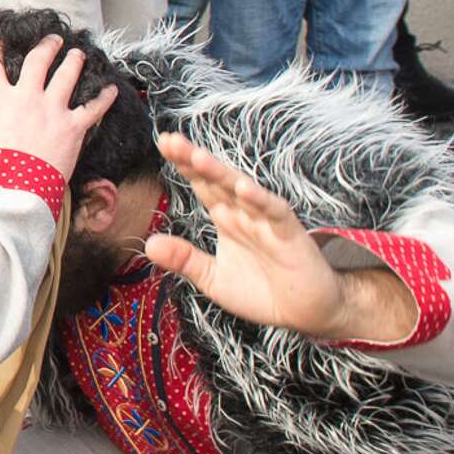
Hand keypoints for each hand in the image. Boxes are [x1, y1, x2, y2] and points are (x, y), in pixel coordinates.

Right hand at [0, 36, 118, 175]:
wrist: (12, 191)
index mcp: (0, 98)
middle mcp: (28, 97)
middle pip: (39, 60)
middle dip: (47, 46)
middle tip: (53, 39)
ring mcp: (53, 110)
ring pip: (68, 75)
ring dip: (74, 61)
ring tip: (78, 54)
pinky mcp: (72, 127)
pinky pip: (93, 108)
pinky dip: (104, 98)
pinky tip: (112, 89)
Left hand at [144, 134, 413, 341]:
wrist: (304, 312)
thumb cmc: (262, 292)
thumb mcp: (213, 279)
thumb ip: (184, 259)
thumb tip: (148, 244)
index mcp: (227, 218)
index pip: (203, 185)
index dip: (184, 166)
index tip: (162, 144)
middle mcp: (245, 213)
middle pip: (217, 180)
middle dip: (195, 160)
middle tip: (170, 140)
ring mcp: (267, 220)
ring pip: (242, 190)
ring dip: (221, 173)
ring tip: (198, 156)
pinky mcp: (289, 234)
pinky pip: (273, 212)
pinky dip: (259, 200)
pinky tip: (242, 188)